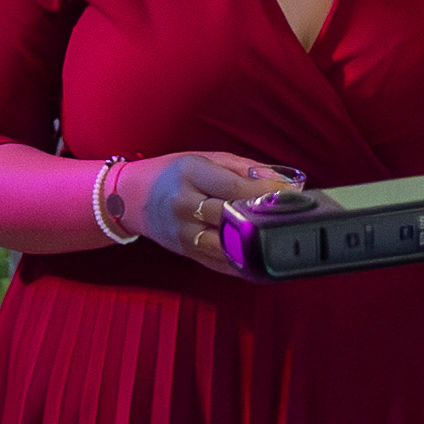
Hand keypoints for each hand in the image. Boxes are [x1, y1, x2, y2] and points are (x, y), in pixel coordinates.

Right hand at [122, 149, 302, 267]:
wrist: (131, 198)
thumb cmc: (173, 173)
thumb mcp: (206, 159)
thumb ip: (245, 169)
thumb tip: (282, 181)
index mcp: (191, 174)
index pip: (235, 188)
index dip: (266, 194)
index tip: (291, 196)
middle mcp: (184, 204)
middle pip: (232, 217)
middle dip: (264, 219)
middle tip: (292, 219)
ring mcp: (183, 233)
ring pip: (226, 246)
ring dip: (254, 246)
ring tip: (279, 243)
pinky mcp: (185, 252)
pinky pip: (219, 263)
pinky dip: (242, 264)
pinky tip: (262, 260)